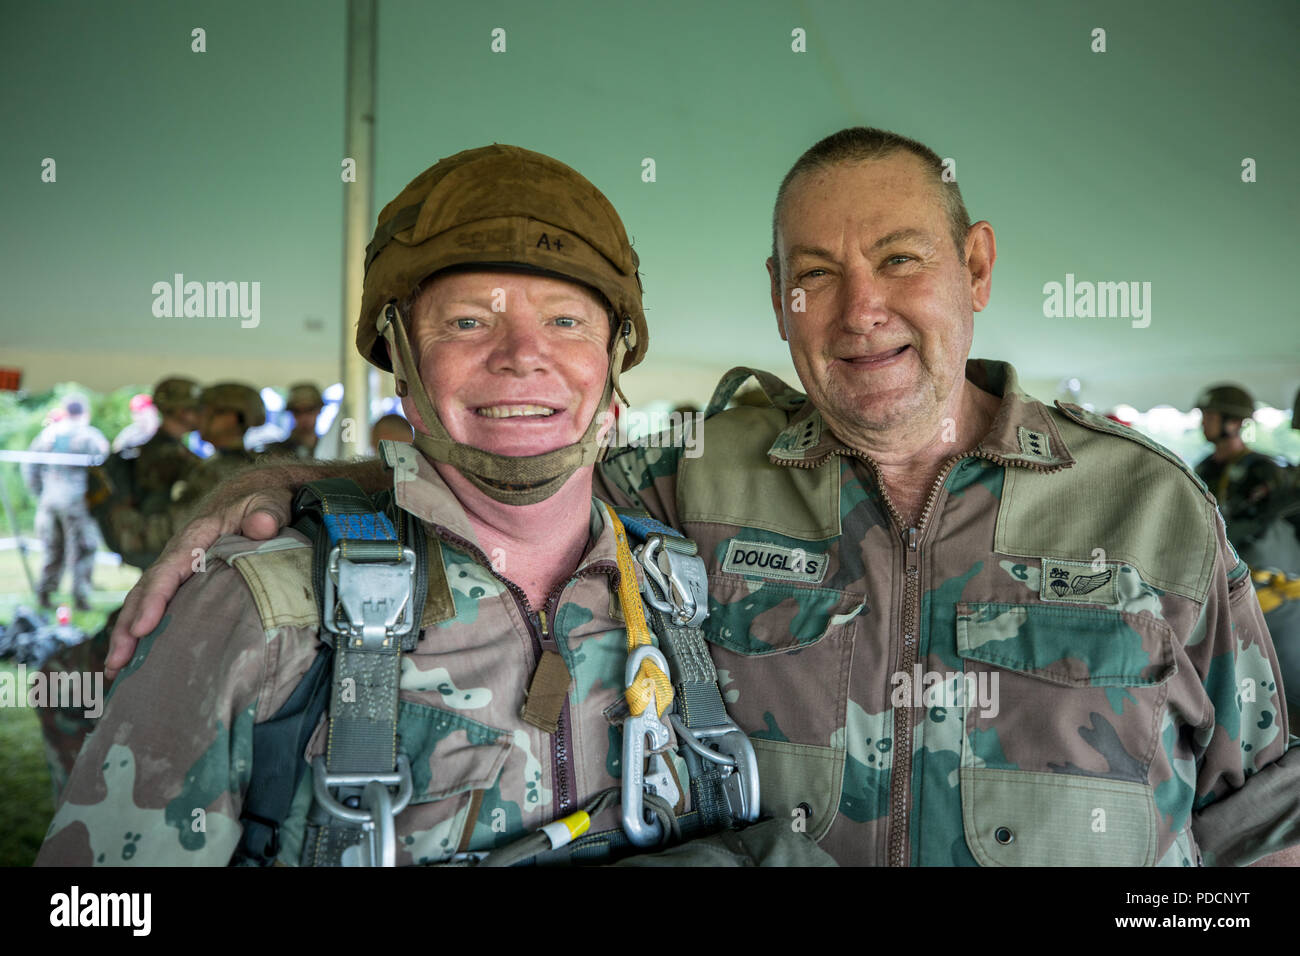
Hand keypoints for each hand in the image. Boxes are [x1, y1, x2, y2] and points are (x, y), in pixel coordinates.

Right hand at [105, 489, 291, 678]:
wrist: (252, 497)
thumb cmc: (260, 503)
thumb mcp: (268, 502)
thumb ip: (267, 511)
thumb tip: (264, 525)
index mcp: (195, 538)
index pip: (168, 570)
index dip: (154, 600)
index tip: (143, 629)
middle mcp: (177, 556)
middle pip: (145, 592)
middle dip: (128, 628)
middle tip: (117, 663)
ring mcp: (177, 572)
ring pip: (144, 603)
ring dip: (128, 636)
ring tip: (116, 672)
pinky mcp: (183, 585)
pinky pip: (158, 608)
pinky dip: (143, 634)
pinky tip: (136, 663)